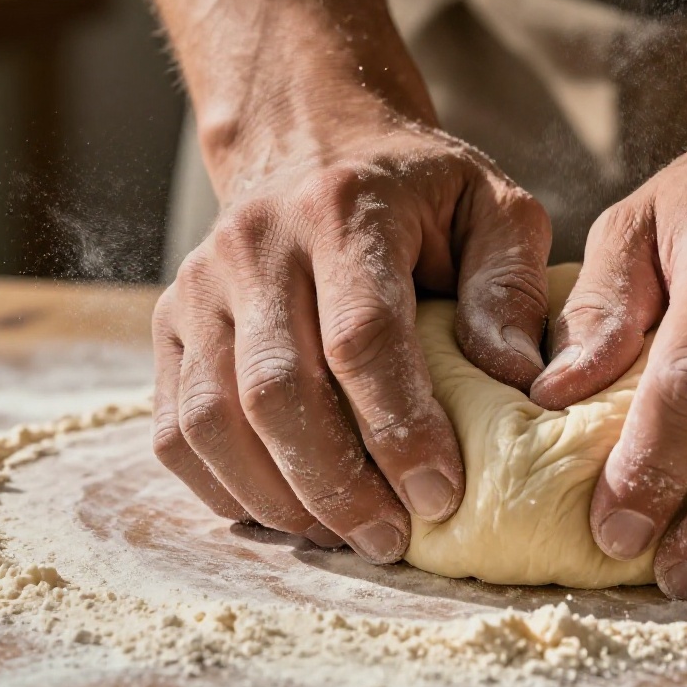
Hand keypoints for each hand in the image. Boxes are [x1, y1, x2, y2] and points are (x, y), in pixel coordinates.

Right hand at [153, 121, 550, 562]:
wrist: (312, 145)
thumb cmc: (418, 195)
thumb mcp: (492, 207)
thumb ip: (512, 285)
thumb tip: (517, 379)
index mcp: (342, 211)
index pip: (361, 338)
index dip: (400, 428)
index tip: (442, 496)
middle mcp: (255, 246)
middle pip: (276, 392)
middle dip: (336, 485)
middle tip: (391, 540)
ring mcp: (198, 288)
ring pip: (213, 421)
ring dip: (278, 499)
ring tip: (342, 537)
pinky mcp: (169, 326)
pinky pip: (174, 430)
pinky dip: (223, 488)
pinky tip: (284, 512)